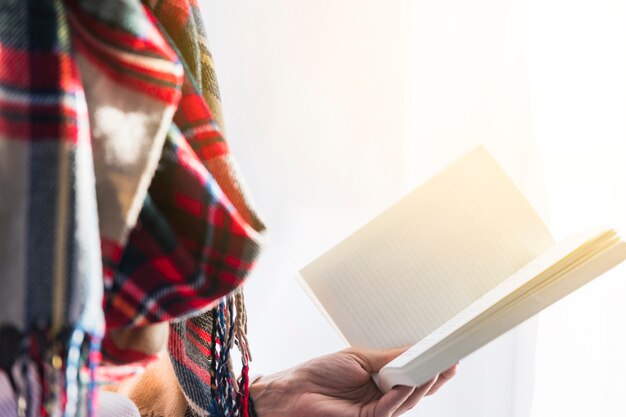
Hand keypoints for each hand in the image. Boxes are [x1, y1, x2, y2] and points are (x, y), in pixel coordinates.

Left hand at [250, 347, 457, 416]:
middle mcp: (382, 395)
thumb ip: (389, 358)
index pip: (411, 375)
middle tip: (450, 362)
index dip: (429, 367)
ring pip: (407, 401)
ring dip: (422, 385)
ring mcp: (376, 409)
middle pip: (415, 389)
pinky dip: (400, 395)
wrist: (294, 390)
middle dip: (434, 377)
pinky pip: (390, 408)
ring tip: (434, 368)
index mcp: (380, 379)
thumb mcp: (360, 358)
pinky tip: (408, 384)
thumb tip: (415, 350)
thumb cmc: (321, 373)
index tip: (448, 355)